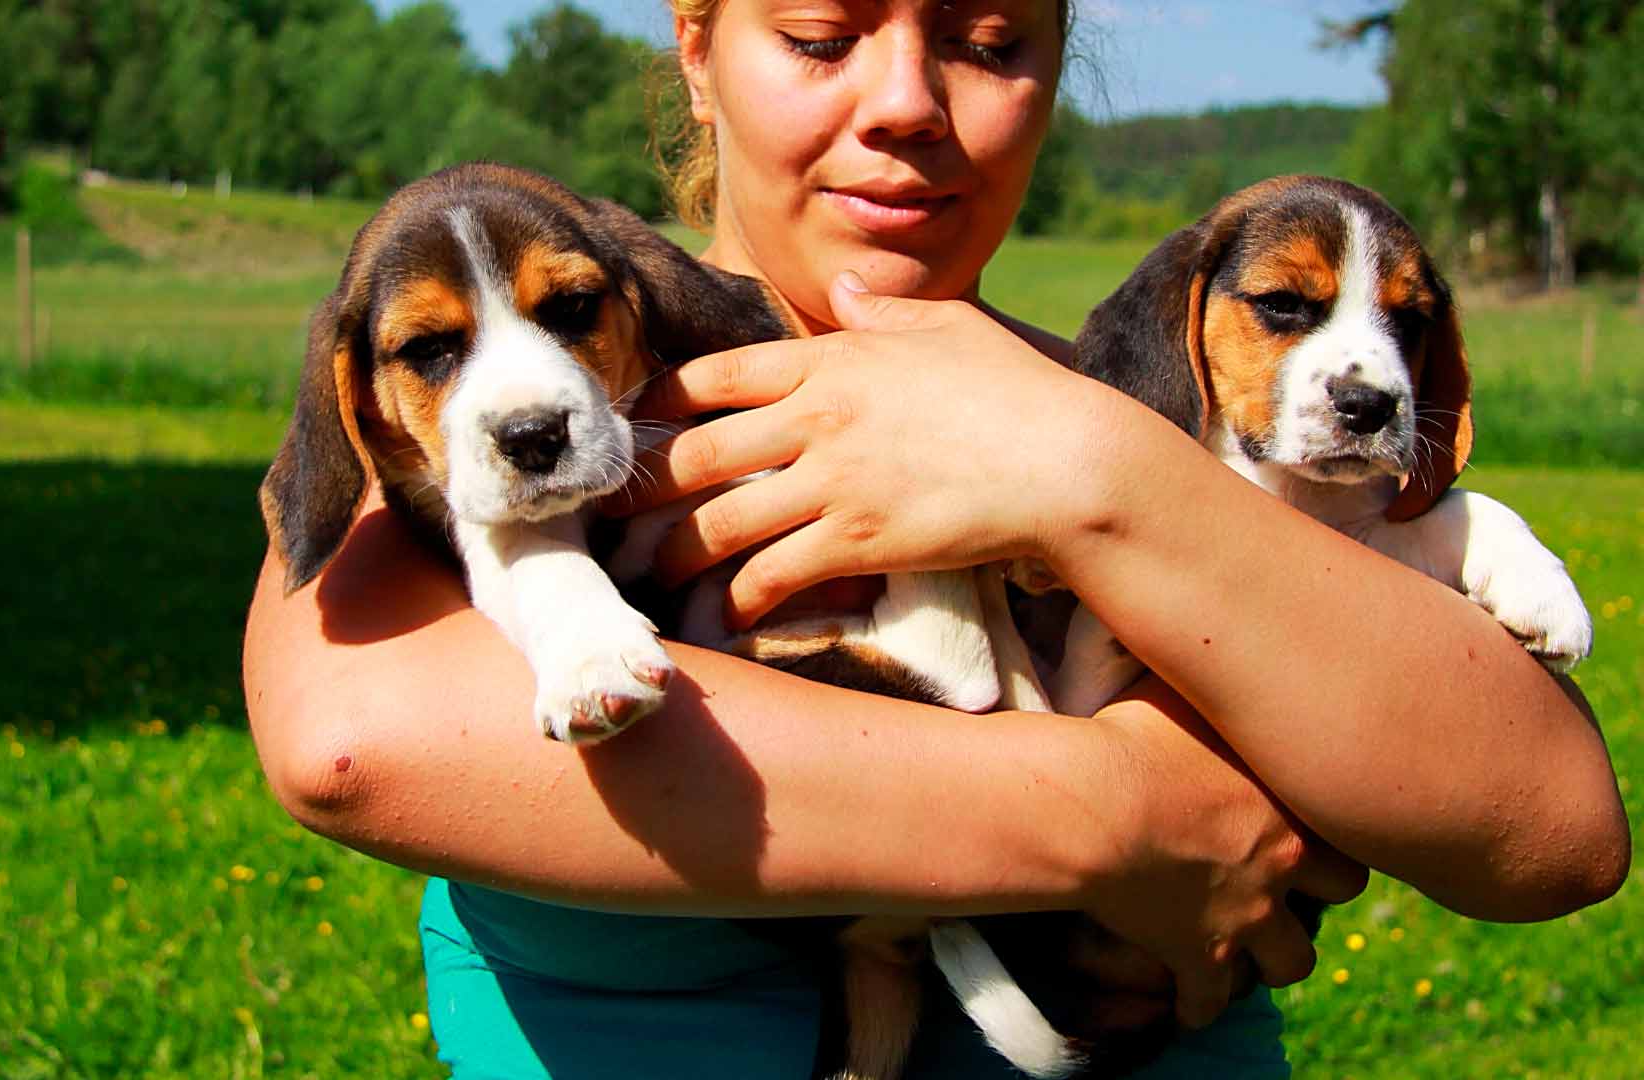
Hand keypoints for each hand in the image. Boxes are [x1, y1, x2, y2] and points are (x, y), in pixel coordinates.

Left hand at [612, 272, 1126, 629]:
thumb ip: (887, 311)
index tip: (632, 425)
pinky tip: (718, 615)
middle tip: (601, 512)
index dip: (660, 401)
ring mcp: (834, 482)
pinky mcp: (859, 542)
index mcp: (831, 361)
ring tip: (644, 579)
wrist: (1069, 461)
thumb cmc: (1016, 392)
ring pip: (720, 522)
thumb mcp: (951, 326)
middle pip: (696, 453)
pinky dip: (737, 598)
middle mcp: (817, 419)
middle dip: (640, 487)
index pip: (716, 375)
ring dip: (673, 556)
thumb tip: (850, 291)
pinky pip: (773, 574)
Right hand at [1083, 677, 1368, 1029]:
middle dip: (1321, 885)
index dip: (1336, 813)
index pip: (1350, 813)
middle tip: (1292, 873)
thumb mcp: (1181, 684)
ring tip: (1253, 947)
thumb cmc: (1132, 732)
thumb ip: (1213, 673)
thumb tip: (1207, 626)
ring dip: (1276, 954)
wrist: (1096, 804)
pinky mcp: (1199, 955)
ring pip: (1294, 960)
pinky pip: (1208, 1000)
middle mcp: (1286, 860)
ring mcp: (1248, 915)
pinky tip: (1186, 1004)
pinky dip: (1198, 1004)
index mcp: (1292, 795)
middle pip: (1341, 889)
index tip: (1311, 809)